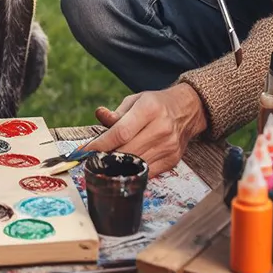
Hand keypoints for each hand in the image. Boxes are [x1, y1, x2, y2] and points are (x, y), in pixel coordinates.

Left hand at [88, 84, 207, 177]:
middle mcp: (161, 129)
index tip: (86, 150)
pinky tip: (124, 166)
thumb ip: (116, 113)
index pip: (121, 132)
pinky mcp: (172, 161)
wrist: (186, 111)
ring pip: (136, 164)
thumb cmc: (155, 104)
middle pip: (127, 151)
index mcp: (149, 109)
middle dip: (107, 157)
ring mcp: (168, 147)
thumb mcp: (135, 100)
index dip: (102, 144)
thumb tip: (100, 115)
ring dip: (118, 166)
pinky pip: (147, 172)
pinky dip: (133, 170)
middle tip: (92, 158)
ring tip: (106, 162)